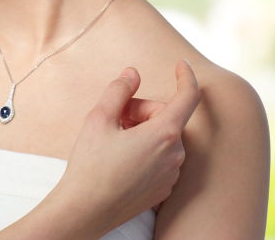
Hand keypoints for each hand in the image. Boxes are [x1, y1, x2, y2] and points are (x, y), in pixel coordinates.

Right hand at [52, 59, 200, 236]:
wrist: (86, 209)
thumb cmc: (91, 164)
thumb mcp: (99, 118)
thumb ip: (119, 91)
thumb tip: (133, 73)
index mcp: (164, 133)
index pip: (188, 97)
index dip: (185, 76)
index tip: (181, 65)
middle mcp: (175, 154)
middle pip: (166, 117)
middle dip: (142, 111)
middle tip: (115, 119)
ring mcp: (172, 174)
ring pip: (163, 138)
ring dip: (143, 132)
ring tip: (114, 143)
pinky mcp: (164, 189)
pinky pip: (160, 159)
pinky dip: (145, 152)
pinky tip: (120, 161)